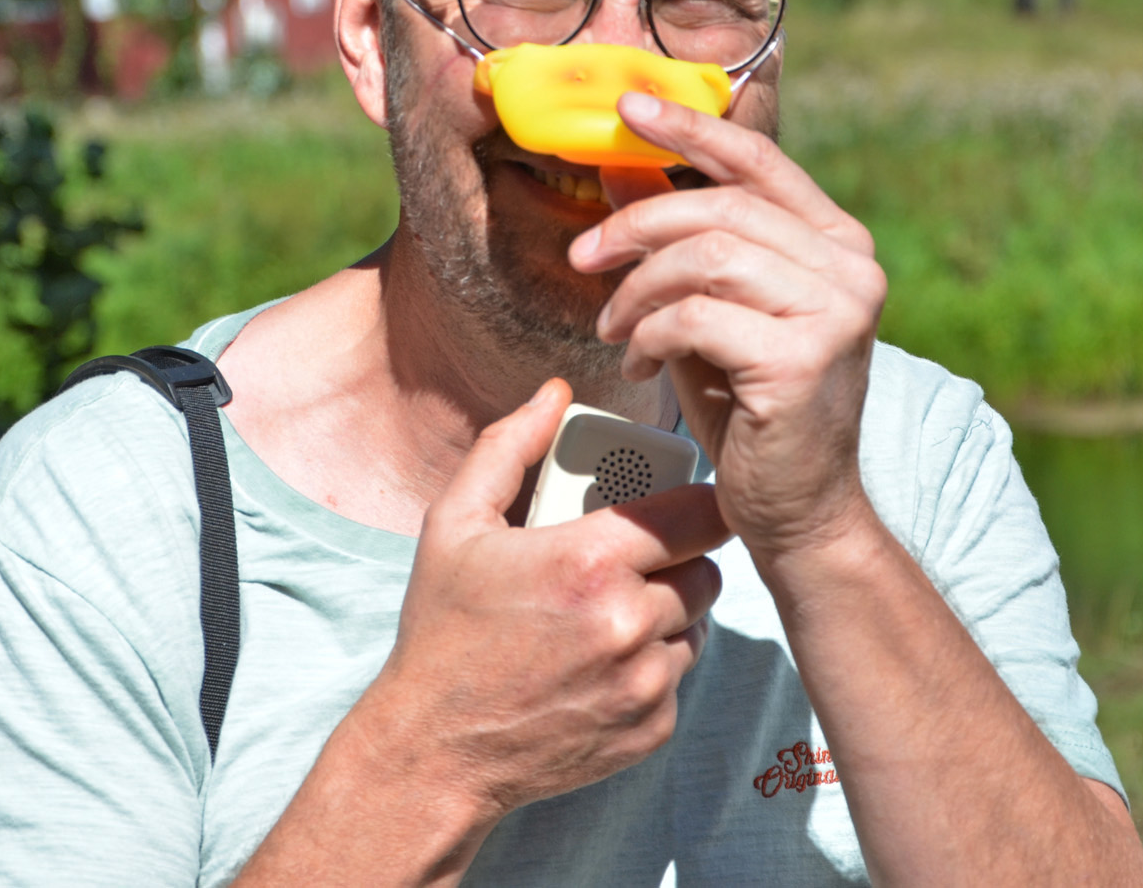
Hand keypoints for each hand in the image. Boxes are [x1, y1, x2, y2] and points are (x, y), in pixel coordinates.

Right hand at [362, 379, 728, 821]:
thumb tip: (554, 394)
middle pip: (707, 570)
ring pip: (697, 625)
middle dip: (679, 558)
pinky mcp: (651, 728)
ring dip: (670, 613)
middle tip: (636, 558)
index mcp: (589, 561)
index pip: (700, 514)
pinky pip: (679, 678)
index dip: (697, 504)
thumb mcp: (454, 524)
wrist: (435, 748)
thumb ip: (507, 448)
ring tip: (614, 610)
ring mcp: (644, 682)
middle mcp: (628, 623)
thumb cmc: (442, 628)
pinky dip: (652, 667)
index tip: (680, 505)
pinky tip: (601, 662)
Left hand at [568, 92, 886, 560]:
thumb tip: (621, 165)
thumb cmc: (748, 408)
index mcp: (838, 243)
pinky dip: (650, 336)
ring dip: (637, 289)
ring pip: (704, 258)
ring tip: (612, 328)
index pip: (758, 161)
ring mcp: (837, 313)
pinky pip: (695, 318)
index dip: (690, 128)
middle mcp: (852, 269)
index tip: (627, 108)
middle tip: (583, 256)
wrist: (798, 512)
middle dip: (636, 225)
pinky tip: (640, 364)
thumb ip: (679, 238)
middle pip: (720, 208)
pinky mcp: (804, 360)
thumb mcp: (707, 308)